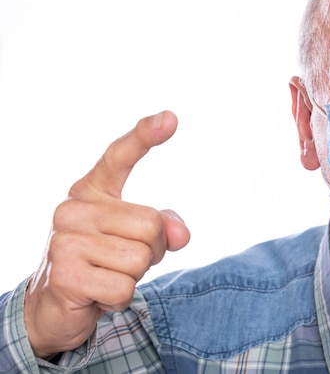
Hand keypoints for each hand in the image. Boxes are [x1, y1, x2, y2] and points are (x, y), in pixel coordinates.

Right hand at [24, 111, 190, 357]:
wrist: (58, 304)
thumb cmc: (104, 260)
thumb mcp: (139, 238)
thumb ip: (164, 227)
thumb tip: (179, 234)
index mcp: (92, 190)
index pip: (119, 157)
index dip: (144, 136)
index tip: (171, 118)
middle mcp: (73, 207)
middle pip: (151, 225)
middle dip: (152, 251)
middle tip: (125, 260)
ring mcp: (64, 240)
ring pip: (140, 259)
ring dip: (135, 276)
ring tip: (109, 275)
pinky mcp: (64, 274)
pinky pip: (124, 287)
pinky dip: (120, 298)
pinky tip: (98, 294)